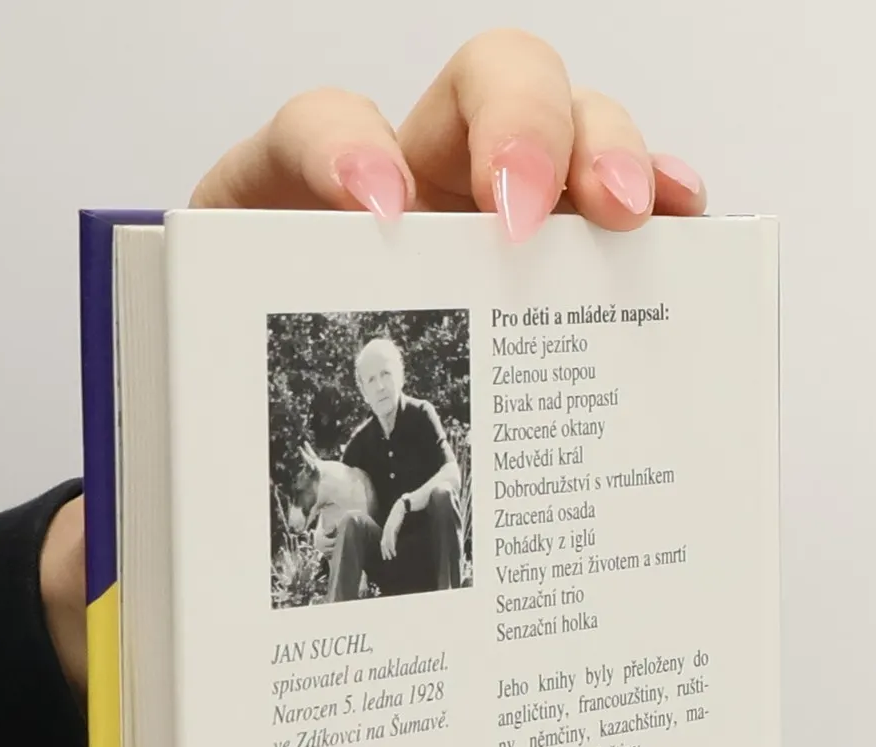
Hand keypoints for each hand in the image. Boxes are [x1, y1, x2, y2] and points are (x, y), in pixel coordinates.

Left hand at [48, 34, 706, 698]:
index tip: (374, 213)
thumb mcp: (198, 459)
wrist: (256, 500)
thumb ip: (195, 470)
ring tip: (630, 216)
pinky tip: (681, 221)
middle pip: (481, 85)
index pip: (320, 126)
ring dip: (609, 153)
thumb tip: (215, 532)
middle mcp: (405, 191)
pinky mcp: (553, 262)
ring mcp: (491, 218)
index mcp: (295, 213)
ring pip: (571, 126)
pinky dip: (659, 203)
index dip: (345, 145)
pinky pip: (622, 207)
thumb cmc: (231, 463)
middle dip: (518, 129)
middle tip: (530, 215)